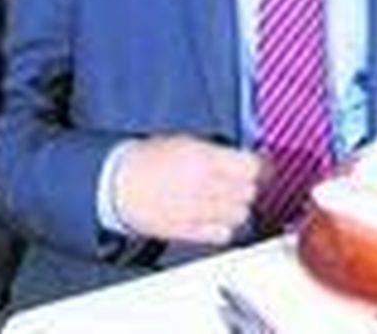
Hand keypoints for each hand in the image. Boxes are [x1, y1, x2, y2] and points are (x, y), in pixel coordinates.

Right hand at [111, 135, 262, 244]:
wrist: (116, 185)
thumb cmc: (147, 160)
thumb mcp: (187, 142)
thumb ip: (219, 150)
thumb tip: (244, 156)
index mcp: (204, 160)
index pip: (252, 168)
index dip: (260, 167)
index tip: (260, 166)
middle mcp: (203, 186)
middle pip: (249, 192)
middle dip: (249, 186)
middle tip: (242, 182)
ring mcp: (195, 211)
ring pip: (240, 215)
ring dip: (239, 207)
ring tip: (228, 200)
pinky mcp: (186, 231)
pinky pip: (222, 234)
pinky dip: (225, 227)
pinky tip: (217, 217)